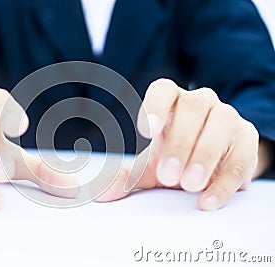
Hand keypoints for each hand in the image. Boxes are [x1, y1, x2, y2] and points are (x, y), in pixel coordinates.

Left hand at [98, 79, 261, 210]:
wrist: (211, 166)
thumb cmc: (175, 158)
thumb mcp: (149, 167)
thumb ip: (128, 176)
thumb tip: (99, 192)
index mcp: (173, 103)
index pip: (164, 90)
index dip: (155, 106)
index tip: (146, 131)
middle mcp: (202, 103)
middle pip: (193, 107)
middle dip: (180, 141)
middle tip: (167, 175)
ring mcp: (227, 118)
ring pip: (220, 125)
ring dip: (203, 155)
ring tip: (188, 185)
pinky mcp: (247, 141)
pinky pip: (239, 157)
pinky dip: (223, 181)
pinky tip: (207, 200)